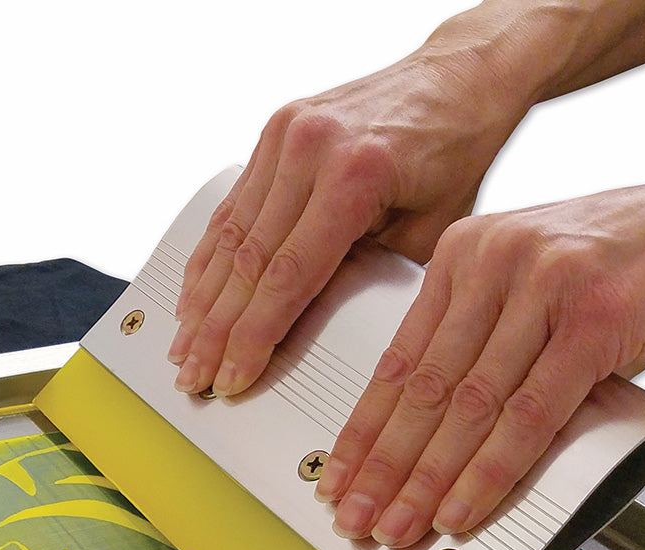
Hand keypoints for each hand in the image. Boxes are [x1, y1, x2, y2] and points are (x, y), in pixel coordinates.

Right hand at [169, 43, 525, 396]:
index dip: (251, 337)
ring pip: (227, 236)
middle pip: (245, 261)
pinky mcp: (273, 132)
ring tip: (184, 346)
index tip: (231, 376)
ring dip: (201, 300)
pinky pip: (230, 206)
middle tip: (196, 375)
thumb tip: (320, 336)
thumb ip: (370, 279)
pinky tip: (194, 294)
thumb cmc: (456, 152)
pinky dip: (209, 256)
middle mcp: (310, 147)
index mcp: (355, 174)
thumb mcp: (429, 231)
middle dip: (215, 331)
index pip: (285, 277)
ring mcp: (285, 135)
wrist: (460, 77)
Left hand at [316, 170, 644, 545]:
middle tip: (356, 518)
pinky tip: (462, 508)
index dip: (363, 430)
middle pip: (423, 388)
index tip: (338, 478)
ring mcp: (545, 287)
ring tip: (399, 526)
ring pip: (468, 407)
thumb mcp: (535, 284)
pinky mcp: (596, 320)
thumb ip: (485, 338)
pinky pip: (529, 414)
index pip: (398, 358)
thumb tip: (432, 430)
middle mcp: (495, 261)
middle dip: (383, 466)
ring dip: (427, 481)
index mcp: (465, 252)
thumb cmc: (631, 263)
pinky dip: (491, 471)